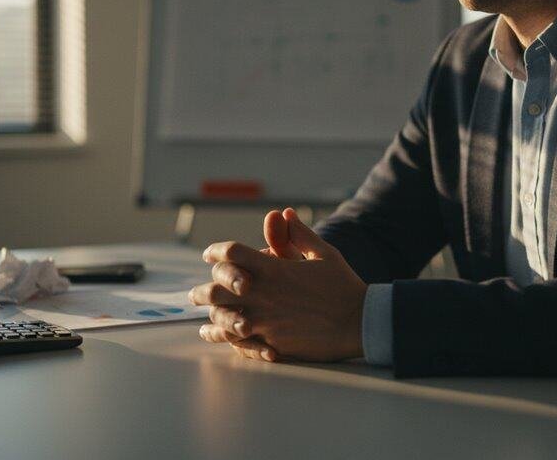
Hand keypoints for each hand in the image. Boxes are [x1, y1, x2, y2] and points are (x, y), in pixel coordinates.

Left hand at [189, 208, 367, 361]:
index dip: (215, 251)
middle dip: (202, 291)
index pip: (231, 254)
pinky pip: (238, 343)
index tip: (208, 254)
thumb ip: (298, 234)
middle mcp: (263, 295)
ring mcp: (265, 321)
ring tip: (204, 319)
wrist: (360, 322)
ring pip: (222, 320)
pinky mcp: (272, 342)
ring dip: (210, 318)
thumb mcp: (323, 253)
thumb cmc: (343, 286)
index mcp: (274, 269)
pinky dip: (226, 339)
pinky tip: (221, 338)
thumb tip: (283, 213)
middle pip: (216, 290)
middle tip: (195, 294)